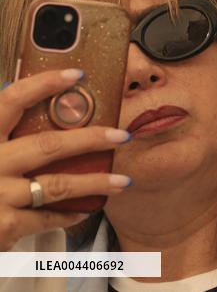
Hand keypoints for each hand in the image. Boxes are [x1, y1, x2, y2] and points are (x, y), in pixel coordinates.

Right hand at [0, 70, 131, 250]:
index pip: (11, 100)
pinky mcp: (3, 226)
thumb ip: (7, 135)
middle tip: (121, 136)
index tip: (76, 74)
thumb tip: (44, 109)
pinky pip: (47, 217)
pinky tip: (83, 210)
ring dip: (94, 182)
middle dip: (91, 139)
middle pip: (48, 144)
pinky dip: (68, 214)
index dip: (44, 84)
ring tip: (121, 180)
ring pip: (57, 184)